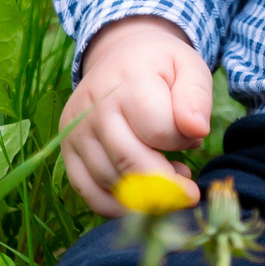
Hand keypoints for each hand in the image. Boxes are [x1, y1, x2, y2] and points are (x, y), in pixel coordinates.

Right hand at [60, 15, 210, 217]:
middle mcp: (95, 108)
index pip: (159, 130)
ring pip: (110, 182)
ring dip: (144, 195)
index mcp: (128, 82)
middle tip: (190, 193)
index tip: (193, 136)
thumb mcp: (189, 67)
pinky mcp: (67, 154)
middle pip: (130, 162)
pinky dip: (117, 207)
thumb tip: (197, 130)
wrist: (119, 58)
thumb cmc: (160, 68)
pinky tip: (142, 199)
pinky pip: (88, 193)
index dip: (183, 141)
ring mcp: (76, 133)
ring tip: (169, 180)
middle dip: (166, 186)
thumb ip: (196, 97)